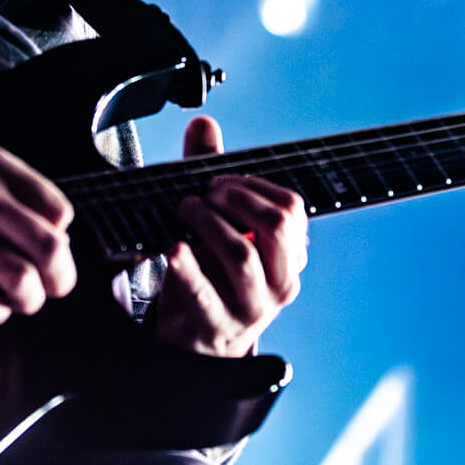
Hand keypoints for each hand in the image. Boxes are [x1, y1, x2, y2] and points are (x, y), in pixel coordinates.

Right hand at [0, 118, 74, 323]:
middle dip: (61, 277)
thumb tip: (45, 224)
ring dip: (30, 299)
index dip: (62, 237)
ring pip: (18, 279)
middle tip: (56, 286)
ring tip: (23, 299)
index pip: (57, 211)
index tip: (51, 247)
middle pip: (48, 248)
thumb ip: (8, 183)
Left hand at [153, 115, 307, 357]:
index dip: (253, 185)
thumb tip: (203, 124)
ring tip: (185, 211)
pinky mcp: (218, 326)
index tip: (219, 181)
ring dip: (208, 223)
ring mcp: (252, 308)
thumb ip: (210, 175)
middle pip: (278, 226)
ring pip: (242, 254)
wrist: (196, 340)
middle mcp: (280, 283)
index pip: (291, 208)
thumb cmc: (211, 275)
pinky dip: (187, 267)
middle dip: (236, 198)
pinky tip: (174, 248)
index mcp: (288, 257)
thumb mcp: (216, 225)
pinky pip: (205, 293)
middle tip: (205, 194)